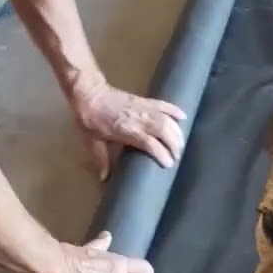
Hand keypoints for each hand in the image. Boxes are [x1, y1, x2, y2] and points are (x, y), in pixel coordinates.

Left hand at [71, 80, 185, 180]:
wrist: (89, 94)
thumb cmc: (90, 120)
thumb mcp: (93, 142)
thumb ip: (102, 160)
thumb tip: (104, 179)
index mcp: (126, 130)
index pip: (149, 143)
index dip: (161, 153)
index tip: (168, 164)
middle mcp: (138, 119)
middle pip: (163, 131)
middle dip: (174, 144)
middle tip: (177, 156)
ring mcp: (143, 108)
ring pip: (166, 119)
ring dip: (176, 131)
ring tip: (181, 143)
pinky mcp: (144, 100)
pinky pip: (163, 104)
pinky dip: (174, 110)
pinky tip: (183, 117)